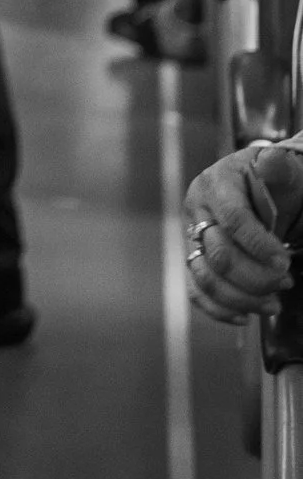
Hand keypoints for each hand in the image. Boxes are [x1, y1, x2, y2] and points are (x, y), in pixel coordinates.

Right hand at [185, 144, 302, 327]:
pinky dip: (219, 309)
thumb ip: (280, 169)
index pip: (233, 220)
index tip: (285, 263)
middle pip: (218, 254)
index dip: (259, 246)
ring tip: (273, 304)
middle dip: (254, 276)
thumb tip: (272, 161)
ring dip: (241, 298)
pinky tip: (246, 317)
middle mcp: (197, 210)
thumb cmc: (281, 184)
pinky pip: (197, 291)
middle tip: (286, 282)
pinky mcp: (195, 259)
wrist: (271, 194)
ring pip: (205, 278)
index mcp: (215, 183)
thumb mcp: (285, 172)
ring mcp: (192, 237)